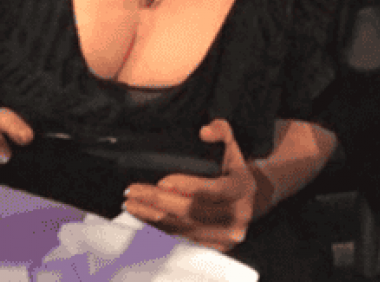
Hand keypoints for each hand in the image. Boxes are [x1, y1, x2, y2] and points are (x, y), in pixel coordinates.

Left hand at [122, 119, 256, 252]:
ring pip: (182, 228)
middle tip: (133, 191)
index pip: (212, 189)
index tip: (162, 181)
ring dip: (152, 217)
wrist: (248, 199)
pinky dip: (159, 229)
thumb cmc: (233, 169)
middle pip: (191, 212)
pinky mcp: (213, 248)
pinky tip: (144, 217)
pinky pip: (181, 239)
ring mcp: (225, 236)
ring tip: (131, 204)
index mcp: (241, 188)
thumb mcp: (232, 145)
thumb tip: (205, 131)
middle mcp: (236, 216)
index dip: (187, 186)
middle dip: (158, 201)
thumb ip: (220, 130)